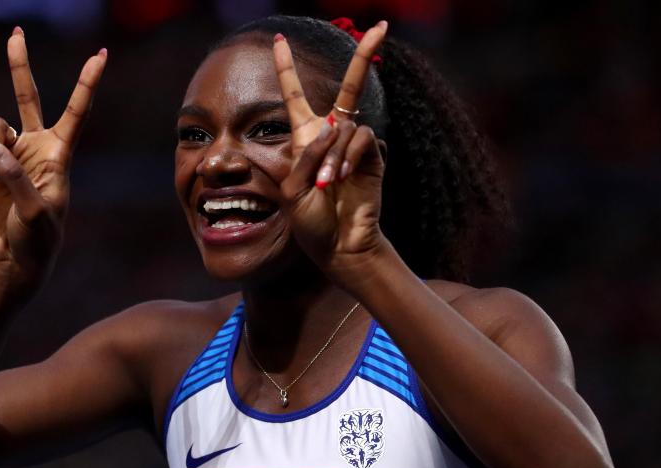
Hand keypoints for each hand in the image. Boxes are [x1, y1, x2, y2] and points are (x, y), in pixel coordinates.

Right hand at [0, 28, 106, 297]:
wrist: (17, 257)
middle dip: (19, 65)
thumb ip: (14, 176)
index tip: (101, 55)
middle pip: (28, 96)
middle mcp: (37, 146)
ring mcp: (13, 154)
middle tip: (15, 31)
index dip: (87, 83)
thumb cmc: (38, 238)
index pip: (76, 112)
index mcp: (60, 154)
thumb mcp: (33, 210)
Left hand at [272, 22, 387, 274]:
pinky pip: (362, 140)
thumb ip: (307, 155)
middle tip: (382, 27)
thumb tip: (334, 127)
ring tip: (326, 184)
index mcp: (304, 139)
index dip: (286, 67)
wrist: (338, 247)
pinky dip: (347, 157)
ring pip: (346, 126)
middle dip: (365, 56)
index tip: (278, 39)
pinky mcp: (374, 158)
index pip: (295, 95)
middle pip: (350, 87)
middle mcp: (332, 136)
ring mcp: (355, 146)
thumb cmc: (311, 222)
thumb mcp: (293, 189)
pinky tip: (340, 179)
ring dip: (332, 155)